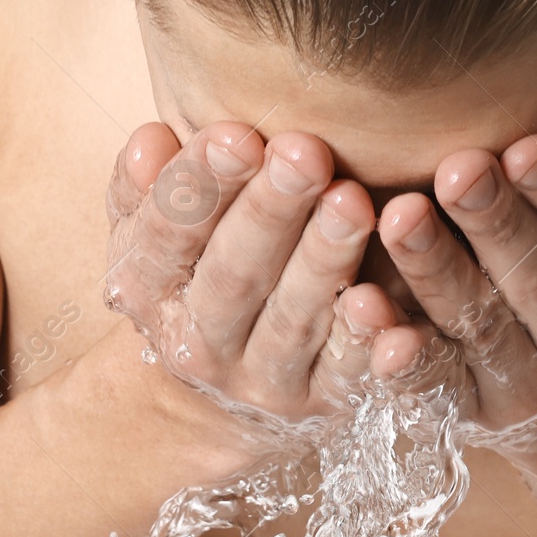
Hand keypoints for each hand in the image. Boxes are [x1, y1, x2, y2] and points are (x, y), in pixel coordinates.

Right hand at [102, 120, 405, 429]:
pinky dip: (370, 345)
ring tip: (352, 201)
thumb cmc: (198, 270)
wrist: (222, 391)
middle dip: (270, 211)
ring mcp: (264, 378)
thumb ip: (151, 184)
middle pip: (233, 275)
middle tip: (305, 153)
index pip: (167, 237)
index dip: (198, 187)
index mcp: (150, 292)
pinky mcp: (324, 401)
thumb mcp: (156, 231)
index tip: (235, 135)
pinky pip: (349, 374)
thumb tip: (151, 139)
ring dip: (323, 260)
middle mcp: (202, 344)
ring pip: (294, 319)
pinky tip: (386, 306)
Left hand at [371, 111, 536, 436]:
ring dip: (438, 271)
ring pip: (481, 324)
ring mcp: (530, 388)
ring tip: (400, 216)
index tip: (528, 146)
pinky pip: (432, 385)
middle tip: (457, 169)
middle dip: (498, 223)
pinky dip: (402, 354)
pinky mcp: (471, 415)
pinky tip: (367, 310)